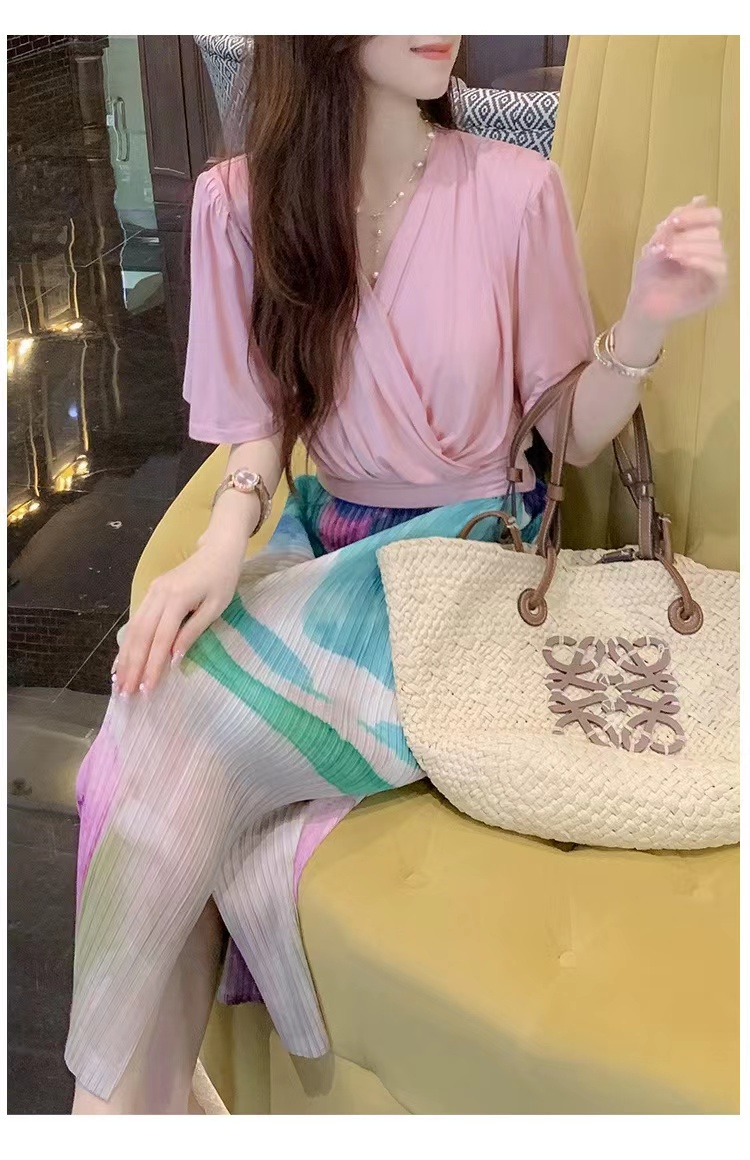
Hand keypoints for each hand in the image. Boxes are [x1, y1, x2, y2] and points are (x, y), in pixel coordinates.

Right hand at [112, 543, 243, 697]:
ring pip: (133, 629)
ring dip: (125, 657)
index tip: (146, 689)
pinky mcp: (150, 593)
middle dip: (132, 667)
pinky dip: (128, 643)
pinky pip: (136, 621)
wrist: (216, 550)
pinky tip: (122, 660)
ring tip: (119, 682)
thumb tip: (174, 659)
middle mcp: (158, 595)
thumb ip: (193, 631)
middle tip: (125, 693)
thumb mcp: (215, 607)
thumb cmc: (222, 580)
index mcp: (177, 599)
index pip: (161, 640)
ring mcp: (151, 592)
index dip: (152, 666)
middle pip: (141, 636)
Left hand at [627, 195, 728, 325]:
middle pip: (713, 232)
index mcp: (700, 238)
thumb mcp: (658, 242)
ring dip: (690, 247)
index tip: (673, 222)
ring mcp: (715, 271)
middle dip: (687, 236)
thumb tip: (700, 199)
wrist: (643, 304)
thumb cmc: (649, 275)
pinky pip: (719, 269)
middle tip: (666, 247)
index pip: (713, 217)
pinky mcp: (716, 289)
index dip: (696, 215)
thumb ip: (676, 222)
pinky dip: (702, 261)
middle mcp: (712, 252)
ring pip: (717, 248)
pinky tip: (684, 261)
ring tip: (669, 254)